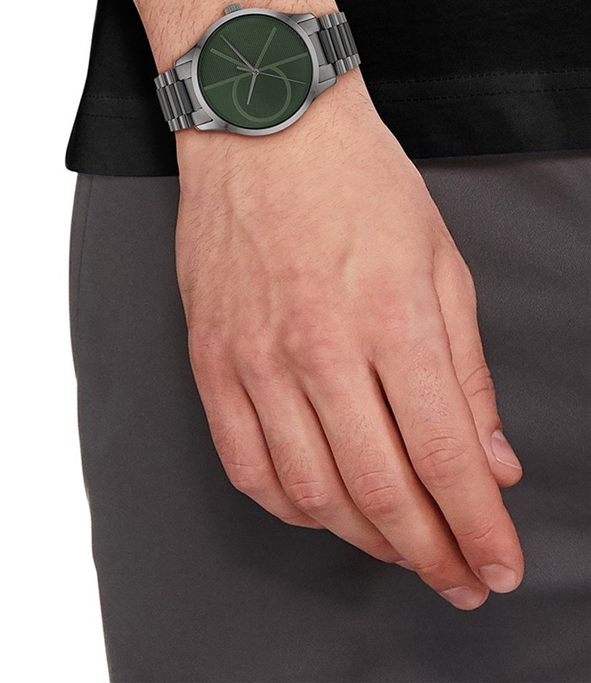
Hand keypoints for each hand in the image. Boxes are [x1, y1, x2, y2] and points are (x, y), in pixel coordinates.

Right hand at [175, 75, 523, 609]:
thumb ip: (466, 370)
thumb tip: (490, 459)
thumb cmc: (354, 181)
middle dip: (430, 554)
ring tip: (395, 547)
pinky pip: (243, 462)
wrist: (262, 131)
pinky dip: (286, 505)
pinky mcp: (211, 360)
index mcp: (390, 319)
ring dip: (362, 538)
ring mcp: (254, 359)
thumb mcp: (438, 262)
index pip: (445, 458)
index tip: (497, 567)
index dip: (479, 531)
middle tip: (457, 577)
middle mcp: (318, 349)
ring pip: (309, 492)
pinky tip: (317, 508)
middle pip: (380, 491)